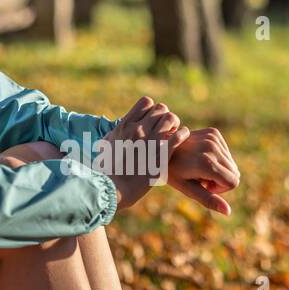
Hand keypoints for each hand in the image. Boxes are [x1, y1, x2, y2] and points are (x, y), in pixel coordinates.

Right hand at [101, 95, 189, 210]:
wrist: (113, 187)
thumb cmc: (107, 170)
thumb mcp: (105, 147)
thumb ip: (112, 136)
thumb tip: (112, 134)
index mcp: (125, 125)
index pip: (146, 102)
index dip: (152, 109)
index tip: (152, 120)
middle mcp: (138, 129)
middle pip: (161, 108)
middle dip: (165, 116)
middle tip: (165, 128)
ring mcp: (151, 141)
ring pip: (171, 118)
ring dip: (174, 124)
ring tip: (173, 133)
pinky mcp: (161, 155)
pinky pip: (178, 135)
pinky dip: (183, 134)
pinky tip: (182, 137)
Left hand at [167, 127, 239, 214]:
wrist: (158, 147)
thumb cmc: (171, 172)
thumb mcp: (188, 189)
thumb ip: (209, 200)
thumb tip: (228, 212)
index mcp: (207, 163)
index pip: (233, 182)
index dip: (220, 188)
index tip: (204, 185)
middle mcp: (212, 148)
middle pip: (234, 172)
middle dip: (220, 179)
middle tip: (199, 176)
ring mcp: (213, 138)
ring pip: (231, 163)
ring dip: (218, 169)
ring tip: (198, 166)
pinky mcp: (213, 132)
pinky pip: (226, 153)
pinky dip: (217, 158)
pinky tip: (199, 157)